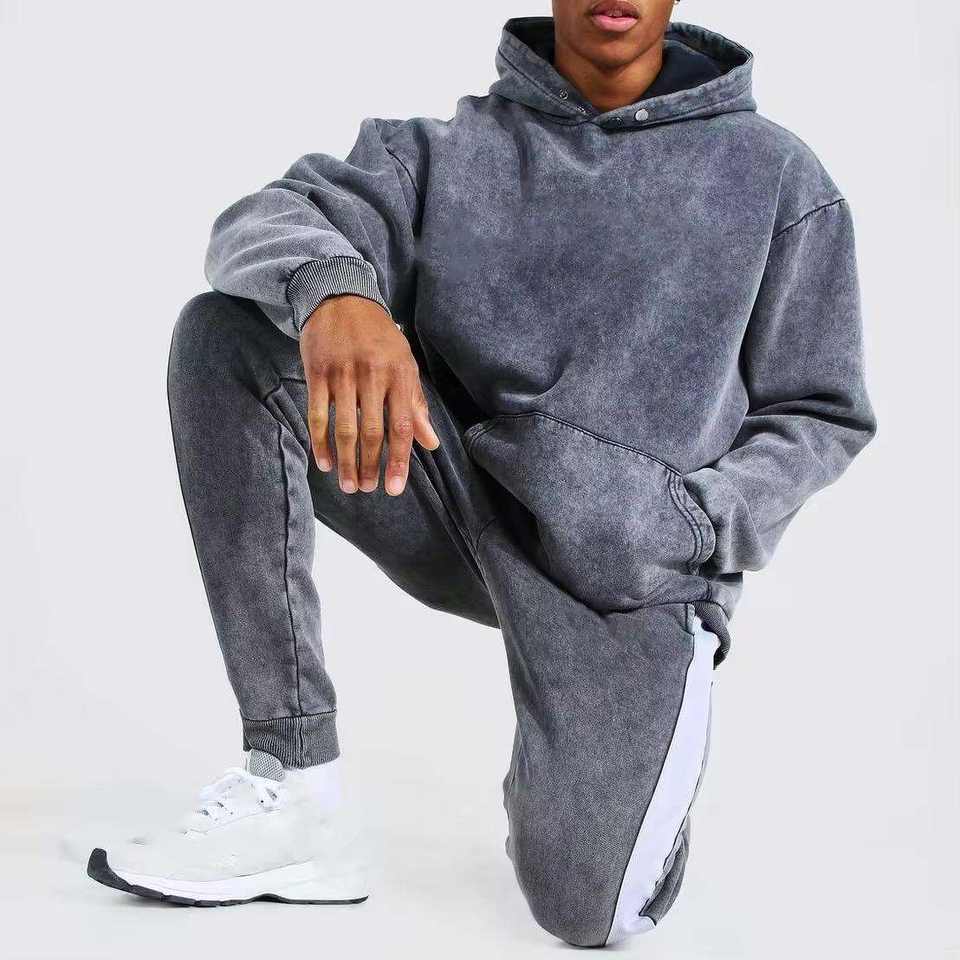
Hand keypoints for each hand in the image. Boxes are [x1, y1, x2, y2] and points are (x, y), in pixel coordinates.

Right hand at [299, 295, 439, 495]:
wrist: (341, 297)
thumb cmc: (379, 337)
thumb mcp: (405, 364)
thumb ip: (416, 405)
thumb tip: (430, 443)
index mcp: (399, 375)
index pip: (401, 426)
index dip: (399, 460)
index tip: (395, 487)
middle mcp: (372, 375)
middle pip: (372, 432)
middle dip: (370, 466)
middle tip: (366, 489)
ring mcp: (343, 374)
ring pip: (344, 427)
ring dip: (346, 461)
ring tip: (348, 485)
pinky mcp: (318, 372)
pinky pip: (317, 414)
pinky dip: (320, 442)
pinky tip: (325, 462)